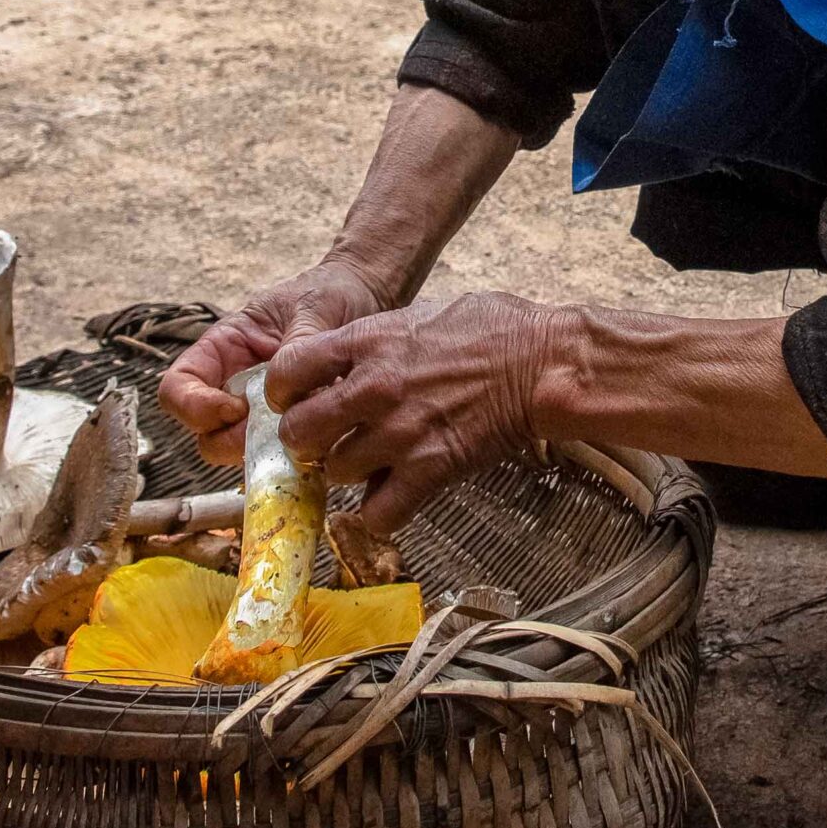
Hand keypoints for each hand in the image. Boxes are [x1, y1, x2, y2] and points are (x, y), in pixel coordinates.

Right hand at [158, 257, 398, 461]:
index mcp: (223, 349)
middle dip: (232, 440)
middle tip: (277, 430)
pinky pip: (279, 459)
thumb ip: (299, 343)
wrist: (367, 299)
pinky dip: (294, 461)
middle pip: (204, 434)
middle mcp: (234, 386)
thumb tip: (287, 386)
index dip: (193, 407)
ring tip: (308, 433)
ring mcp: (260, 413)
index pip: (176, 388)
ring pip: (238, 453)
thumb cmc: (331, 294)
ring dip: (264, 453)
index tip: (235, 408)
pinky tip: (324, 445)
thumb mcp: (315, 308)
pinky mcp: (291, 430)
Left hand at [265, 292, 566, 534]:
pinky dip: (380, 513)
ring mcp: (401, 432)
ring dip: (347, 473)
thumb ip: (379, 340)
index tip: (293, 398)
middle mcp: (374, 388)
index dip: (282, 390)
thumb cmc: (495, 329)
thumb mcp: (422, 313)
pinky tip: (392, 496)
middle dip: (305, 440)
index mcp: (369, 341)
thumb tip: (352, 357)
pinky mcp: (431, 471)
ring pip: (336, 472)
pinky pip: (378, 514)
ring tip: (368, 464)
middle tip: (324, 440)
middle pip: (299, 431)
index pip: (288, 369)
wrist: (544, 363)